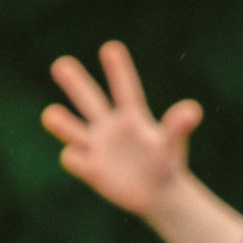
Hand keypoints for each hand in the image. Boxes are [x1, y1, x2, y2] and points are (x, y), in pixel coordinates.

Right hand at [42, 40, 242, 242]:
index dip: (118, 70)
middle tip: (60, 64)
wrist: (156, 194)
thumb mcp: (173, 145)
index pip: (124, 89)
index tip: (111, 48)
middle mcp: (110, 127)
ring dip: (61, 123)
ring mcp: (97, 147)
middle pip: (89, 100)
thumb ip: (178, 126)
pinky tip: (74, 156)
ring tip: (49, 114)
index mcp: (132, 117)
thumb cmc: (166, 164)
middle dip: (75, 83)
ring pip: (73, 130)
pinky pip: (75, 160)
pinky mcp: (90, 169)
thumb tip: (193, 110)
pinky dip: (73, 157)